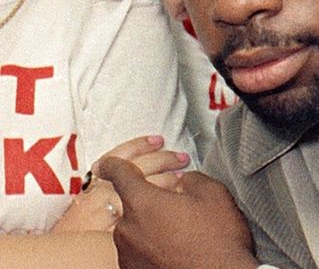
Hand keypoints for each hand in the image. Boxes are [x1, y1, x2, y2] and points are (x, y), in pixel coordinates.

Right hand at [51, 136, 190, 232]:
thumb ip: (105, 181)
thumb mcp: (86, 196)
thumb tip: (131, 167)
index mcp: (95, 182)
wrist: (58, 255)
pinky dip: (163, 204)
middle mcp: (103, 193)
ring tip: (183, 177)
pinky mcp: (118, 229)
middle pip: (139, 168)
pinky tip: (175, 201)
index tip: (159, 140)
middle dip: (164, 160)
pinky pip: (146, 213)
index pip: (120, 155)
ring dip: (169, 180)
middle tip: (181, 157)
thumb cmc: (72, 225)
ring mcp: (111, 211)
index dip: (141, 145)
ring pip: (146, 189)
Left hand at [97, 156, 255, 268]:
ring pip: (136, 231)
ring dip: (153, 228)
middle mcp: (127, 229)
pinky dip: (153, 249)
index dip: (113, 165)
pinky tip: (176, 252)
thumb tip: (184, 182)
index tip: (107, 165)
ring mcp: (128, 255)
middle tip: (178, 211)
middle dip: (151, 204)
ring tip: (182, 236)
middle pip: (132, 206)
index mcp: (143, 202)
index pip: (119, 174)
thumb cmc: (217, 242)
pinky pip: (140, 253)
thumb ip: (192, 179)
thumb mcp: (213, 195)